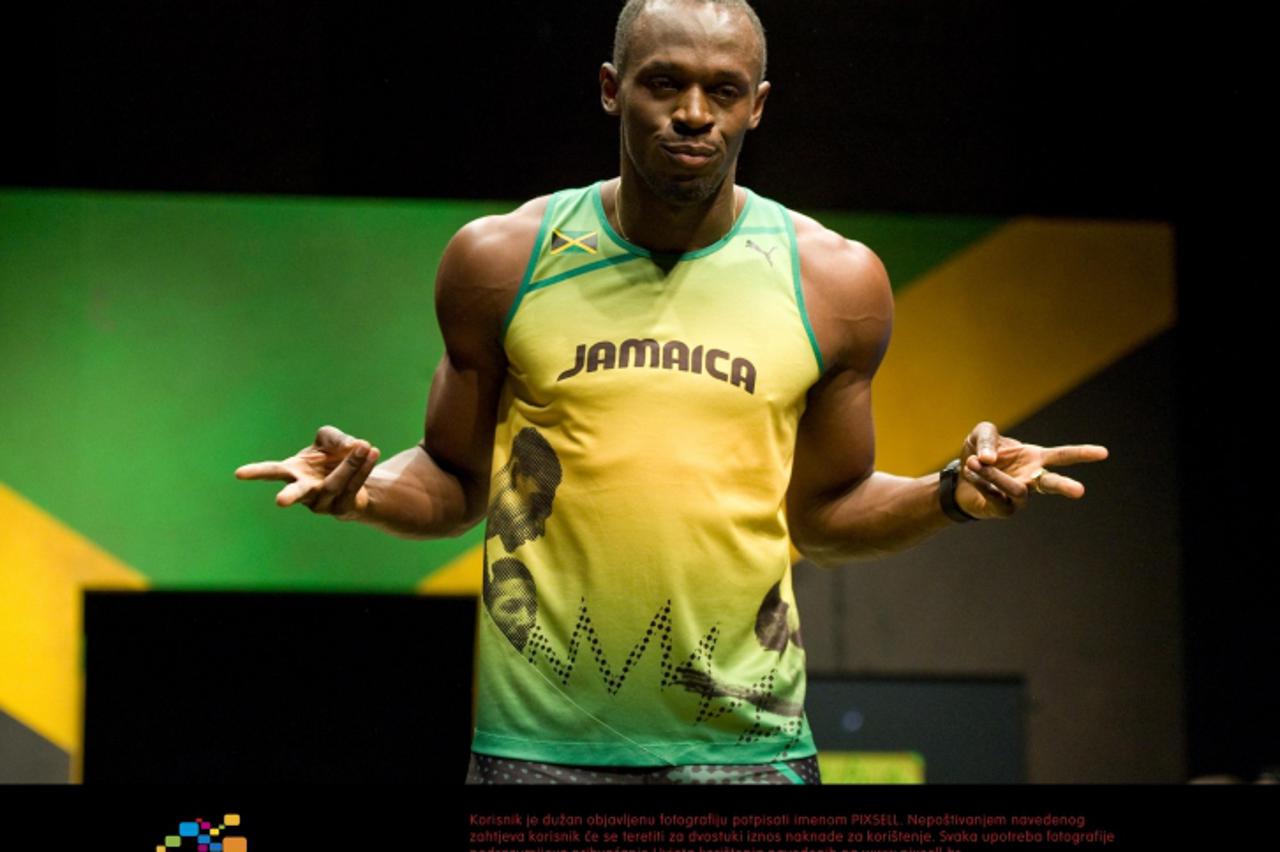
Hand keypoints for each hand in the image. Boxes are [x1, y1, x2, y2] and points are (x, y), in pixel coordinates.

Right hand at [236, 425, 381, 519]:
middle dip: (289, 496)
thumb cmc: (331, 457)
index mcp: (292, 472)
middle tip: (280, 502)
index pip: (271, 472)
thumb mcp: (330, 439)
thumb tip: (352, 446)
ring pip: (335, 483)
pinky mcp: (342, 508)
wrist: (356, 477)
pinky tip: (371, 452)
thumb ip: (337, 438)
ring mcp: (323, 503)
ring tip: (364, 445)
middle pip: (297, 493)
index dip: (255, 472)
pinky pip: (353, 486)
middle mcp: (304, 491)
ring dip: (350, 464)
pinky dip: (363, 468)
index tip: (238, 474)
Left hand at [955, 421, 1107, 518]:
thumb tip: (989, 458)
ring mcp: (1019, 497)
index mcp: (1034, 458)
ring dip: (993, 475)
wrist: (959, 477)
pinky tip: (970, 473)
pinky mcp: (1004, 510)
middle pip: (1052, 483)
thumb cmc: (979, 454)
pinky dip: (981, 483)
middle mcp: (1031, 479)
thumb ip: (987, 439)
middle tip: (1080, 491)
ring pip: (1017, 489)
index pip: (1063, 456)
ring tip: (974, 463)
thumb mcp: (981, 434)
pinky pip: (996, 497)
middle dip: (1065, 486)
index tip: (1104, 453)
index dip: (1082, 453)